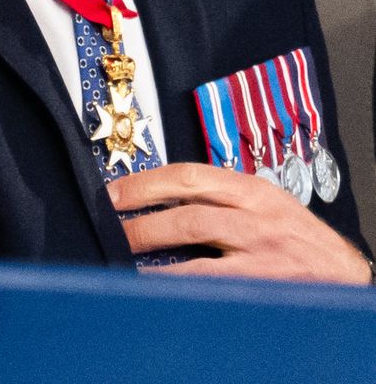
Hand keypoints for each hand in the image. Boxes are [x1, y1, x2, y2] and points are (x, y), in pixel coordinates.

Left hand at [108, 162, 371, 283]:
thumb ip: (223, 199)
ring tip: (123, 246)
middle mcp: (254, 212)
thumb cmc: (302, 243)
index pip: (189, 174)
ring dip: (151, 237)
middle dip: (140, 206)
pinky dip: (176, 277)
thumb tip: (166, 200)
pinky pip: (209, 276)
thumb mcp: (266, 207)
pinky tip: (153, 282)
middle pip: (186, 199)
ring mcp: (259, 246)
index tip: (115, 189)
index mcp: (251, 189)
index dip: (147, 181)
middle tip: (109, 215)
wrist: (347, 277)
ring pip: (193, 230)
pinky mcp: (263, 279)